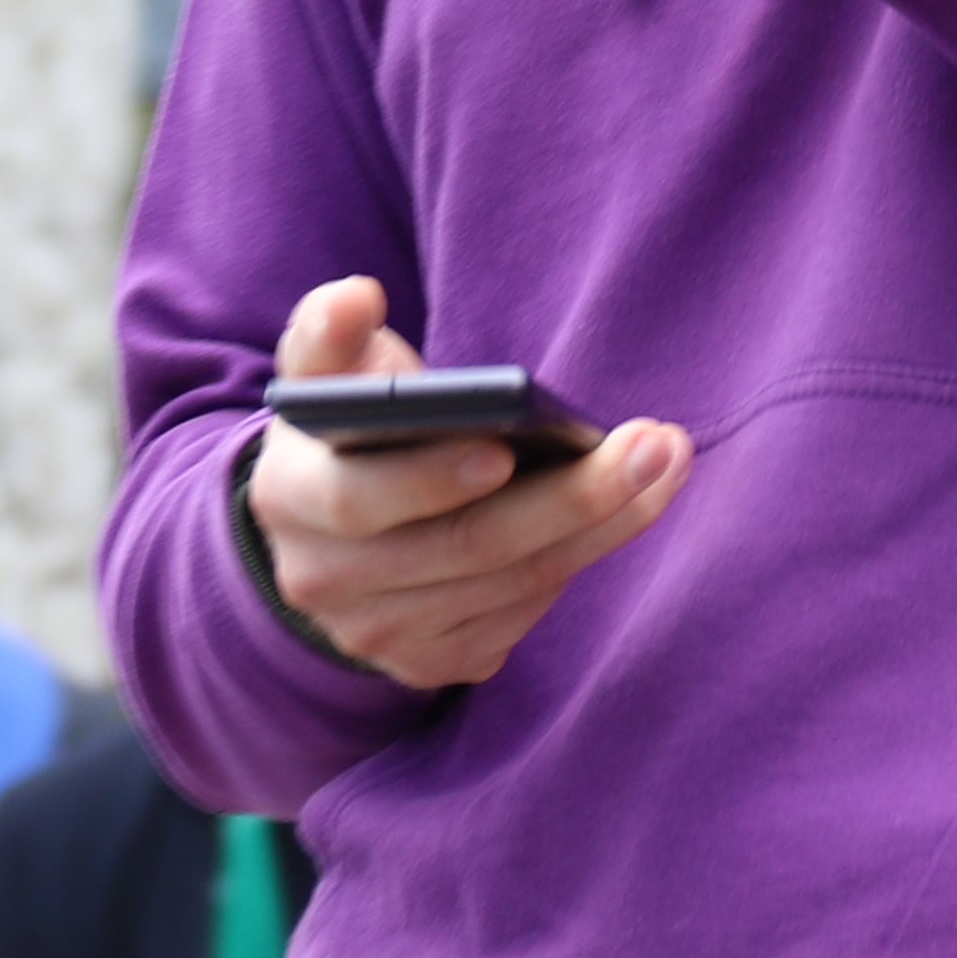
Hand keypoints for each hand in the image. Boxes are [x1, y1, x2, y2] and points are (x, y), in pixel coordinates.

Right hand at [240, 276, 688, 689]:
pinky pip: (521, 618)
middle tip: (654, 443)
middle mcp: (325, 584)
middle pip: (465, 550)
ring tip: (667, 461)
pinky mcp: (429, 661)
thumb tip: (356, 296)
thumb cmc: (347, 423)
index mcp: (289, 500)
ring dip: (603, 525)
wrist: (330, 523)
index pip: (359, 502)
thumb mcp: (325, 368)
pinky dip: (580, 561)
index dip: (431, 479)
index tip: (506, 445)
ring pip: (510, 586)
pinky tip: (630, 509)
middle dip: (570, 497)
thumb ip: (332, 330)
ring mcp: (377, 635)